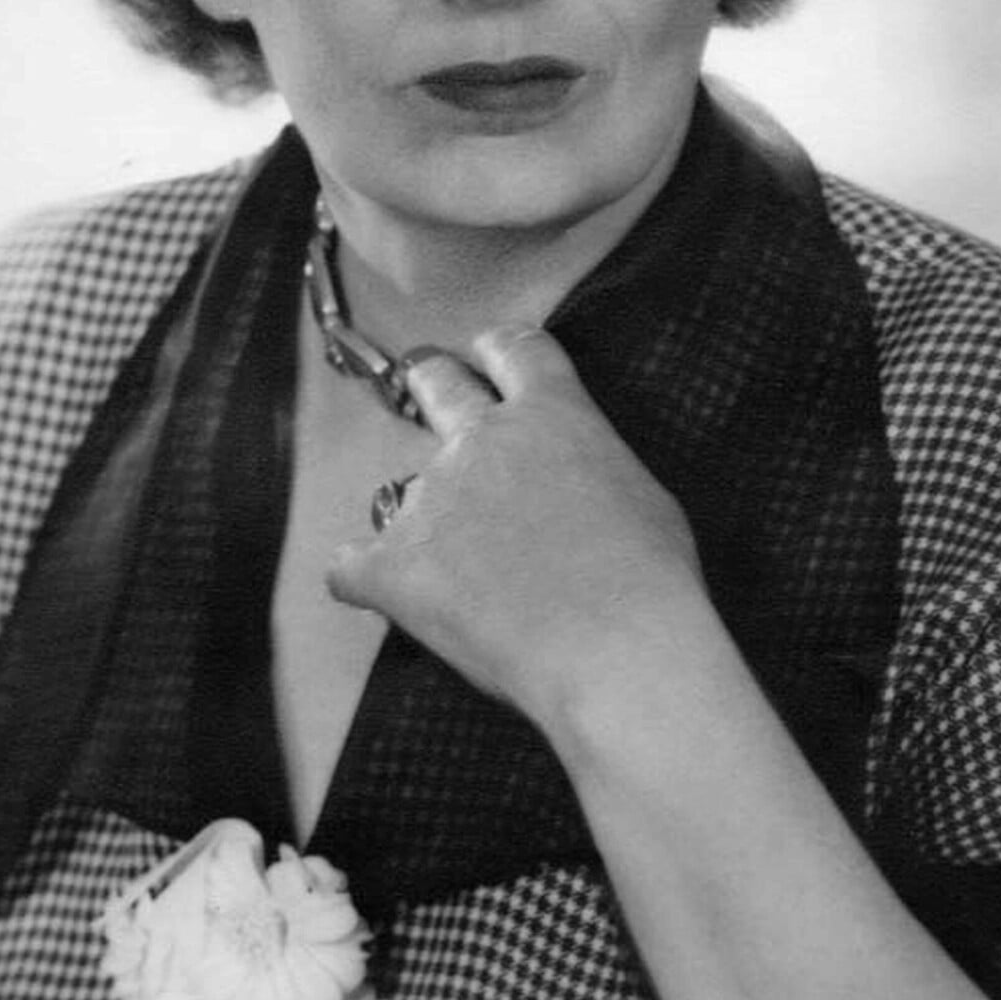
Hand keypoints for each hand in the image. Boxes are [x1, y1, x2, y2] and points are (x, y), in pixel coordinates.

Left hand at [327, 323, 709, 733]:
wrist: (615, 648)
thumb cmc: (650, 580)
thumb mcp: (640, 495)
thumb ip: (587, 468)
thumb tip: (568, 484)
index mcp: (551, 413)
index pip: (513, 351)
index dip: (498, 351)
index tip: (489, 356)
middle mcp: (481, 439)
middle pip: (436, 381)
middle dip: (432, 382)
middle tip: (430, 391)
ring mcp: (431, 498)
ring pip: (400, 493)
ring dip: (421, 521)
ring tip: (458, 574)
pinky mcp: (394, 563)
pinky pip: (350, 565)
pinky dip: (365, 579)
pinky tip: (386, 597)